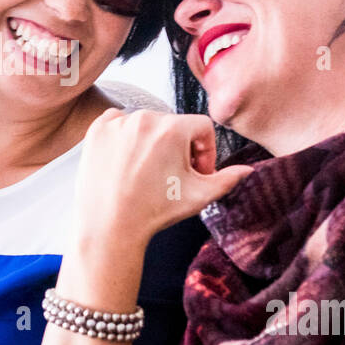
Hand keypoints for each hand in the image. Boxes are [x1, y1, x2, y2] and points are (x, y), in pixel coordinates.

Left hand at [73, 108, 250, 252]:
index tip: (198, 172)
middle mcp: (145, 118)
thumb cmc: (153, 212)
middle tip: (173, 176)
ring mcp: (118, 123)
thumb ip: (227, 179)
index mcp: (173, 129)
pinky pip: (118, 123)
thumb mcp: (198, 196)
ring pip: (147, 124)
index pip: (202, 127)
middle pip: (174, 125)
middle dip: (180, 148)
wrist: (109, 227)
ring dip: (153, 142)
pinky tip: (127, 161)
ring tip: (148, 172)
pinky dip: (124, 137)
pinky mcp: (97, 130)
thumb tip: (247, 170)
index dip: (206, 151)